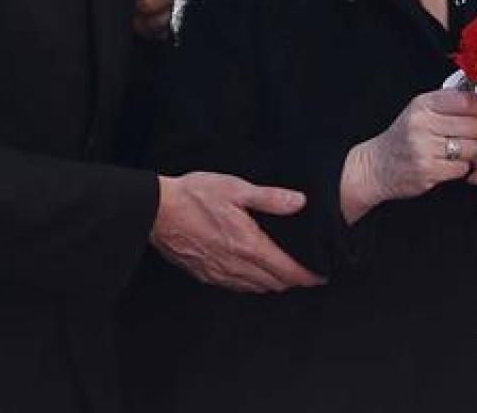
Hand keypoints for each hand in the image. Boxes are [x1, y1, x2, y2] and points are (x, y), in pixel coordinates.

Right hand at [151, 172, 322, 292]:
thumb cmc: (194, 196)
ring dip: (272, 283)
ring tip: (280, 271)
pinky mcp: (205, 275)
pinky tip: (250, 271)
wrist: (156, 211)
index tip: (320, 275)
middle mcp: (236, 265)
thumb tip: (299, 202)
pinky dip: (251, 283)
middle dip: (293, 280)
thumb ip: (269, 198)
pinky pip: (236, 287)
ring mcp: (220, 273)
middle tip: (303, 270)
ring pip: (257, 288)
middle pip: (275, 284)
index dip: (308, 276)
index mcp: (248, 245)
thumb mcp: (235, 188)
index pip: (288, 271)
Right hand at [340, 89, 476, 223]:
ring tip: (453, 152)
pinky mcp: (428, 170)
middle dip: (475, 134)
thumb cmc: (404, 137)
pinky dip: (458, 168)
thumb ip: (446, 103)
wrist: (377, 165)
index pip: (466, 101)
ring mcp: (424, 148)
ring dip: (467, 153)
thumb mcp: (419, 111)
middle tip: (465, 137)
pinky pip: (462, 168)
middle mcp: (422, 123)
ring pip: (471, 148)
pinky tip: (445, 164)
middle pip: (474, 126)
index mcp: (422, 105)